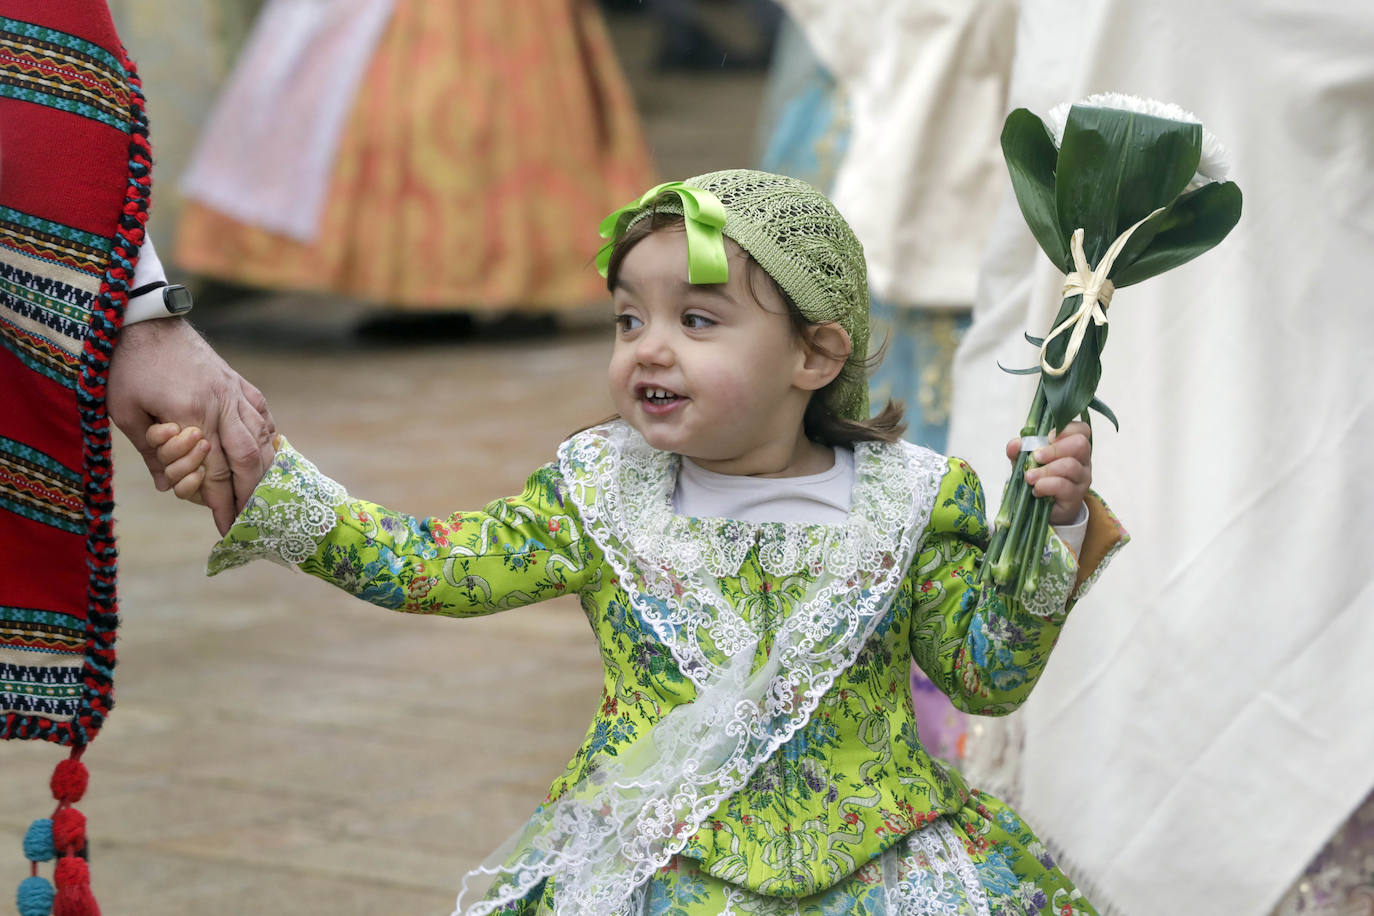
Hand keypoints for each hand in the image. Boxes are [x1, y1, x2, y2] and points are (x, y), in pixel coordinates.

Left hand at [107, 318, 274, 534]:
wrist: (144, 319)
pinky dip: (268, 442)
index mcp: (192, 413)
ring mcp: (236, 392)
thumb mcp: (125, 412)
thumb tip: (167, 487)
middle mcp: (222, 404)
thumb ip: (149, 453)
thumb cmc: (127, 366)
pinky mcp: (239, 383)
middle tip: (252, 520)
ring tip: (263, 496)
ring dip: (264, 472)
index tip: (227, 528)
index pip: (214, 471)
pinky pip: (263, 419)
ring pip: (263, 440)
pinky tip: (266, 457)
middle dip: (251, 494)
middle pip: (248, 460)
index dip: (221, 503)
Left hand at [1005, 420, 1091, 525]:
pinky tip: (1036, 489)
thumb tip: (1015, 443)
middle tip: (1036, 457)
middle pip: (1080, 444)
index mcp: (1073, 447)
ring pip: (1070, 466)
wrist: (1045, 509)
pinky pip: (1063, 486)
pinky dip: (1046, 485)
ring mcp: (1082, 479)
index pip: (1082, 430)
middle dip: (1054, 449)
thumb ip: (1020, 451)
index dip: (1067, 429)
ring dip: (1046, 470)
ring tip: (1030, 477)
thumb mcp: (1027, 462)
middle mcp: (1082, 461)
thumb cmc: (1039, 478)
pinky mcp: (1076, 496)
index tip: (1048, 437)